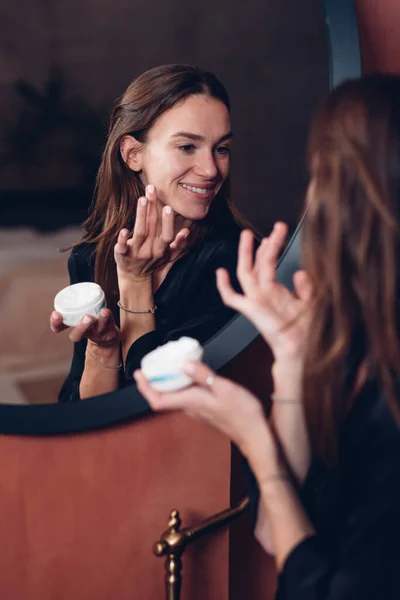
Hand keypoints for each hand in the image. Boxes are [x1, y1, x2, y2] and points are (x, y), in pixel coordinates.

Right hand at [50, 308, 120, 346]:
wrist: (107, 338)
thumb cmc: (90, 322)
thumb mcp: (78, 314)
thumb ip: (74, 303)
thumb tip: (71, 288)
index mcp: (72, 327)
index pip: (59, 328)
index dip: (56, 323)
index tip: (56, 313)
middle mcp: (84, 333)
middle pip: (77, 335)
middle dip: (81, 327)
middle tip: (86, 317)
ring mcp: (97, 334)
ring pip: (98, 329)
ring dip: (101, 320)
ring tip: (103, 312)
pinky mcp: (109, 332)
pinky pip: (110, 325)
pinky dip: (110, 317)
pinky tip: (108, 311)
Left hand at [114, 185, 189, 283]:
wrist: (134, 279)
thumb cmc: (152, 263)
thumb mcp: (167, 257)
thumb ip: (178, 245)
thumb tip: (186, 231)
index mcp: (161, 251)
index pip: (166, 235)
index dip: (167, 222)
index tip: (168, 207)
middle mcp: (149, 252)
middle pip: (152, 228)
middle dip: (152, 208)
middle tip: (151, 190)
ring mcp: (135, 254)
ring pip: (139, 233)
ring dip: (140, 216)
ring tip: (141, 199)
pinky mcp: (122, 256)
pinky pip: (122, 248)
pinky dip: (122, 240)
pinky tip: (124, 230)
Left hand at [134, 361, 276, 461]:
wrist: (255, 435)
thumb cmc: (243, 414)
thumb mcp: (225, 389)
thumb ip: (204, 376)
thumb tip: (185, 364)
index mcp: (191, 402)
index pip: (158, 399)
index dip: (145, 387)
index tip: (139, 373)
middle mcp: (191, 408)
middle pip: (163, 397)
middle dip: (153, 382)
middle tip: (150, 365)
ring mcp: (199, 409)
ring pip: (175, 396)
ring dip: (167, 382)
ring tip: (167, 366)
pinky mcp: (207, 409)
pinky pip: (187, 396)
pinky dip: (182, 384)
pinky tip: (191, 374)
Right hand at [216, 223, 312, 361]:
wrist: (302, 346)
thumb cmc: (306, 328)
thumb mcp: (310, 302)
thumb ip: (305, 287)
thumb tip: (299, 272)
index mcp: (274, 291)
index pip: (268, 263)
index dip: (271, 246)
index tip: (277, 231)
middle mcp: (263, 294)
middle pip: (257, 264)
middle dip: (262, 244)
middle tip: (271, 226)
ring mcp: (255, 301)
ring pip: (246, 273)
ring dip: (246, 254)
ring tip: (247, 235)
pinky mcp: (251, 310)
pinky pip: (232, 299)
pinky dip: (224, 287)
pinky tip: (221, 272)